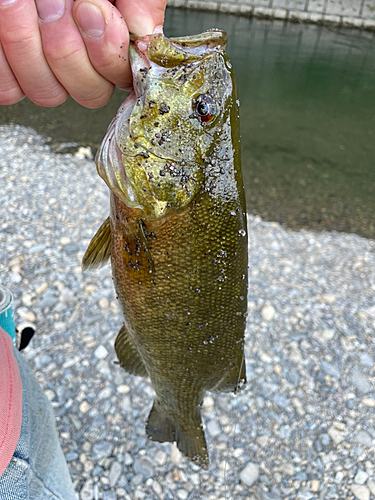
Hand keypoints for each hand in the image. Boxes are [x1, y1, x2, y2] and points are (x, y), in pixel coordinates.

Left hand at [0, 0, 166, 107]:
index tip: (92, 8)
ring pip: (47, 93)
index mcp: (111, 39)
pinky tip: (8, 15)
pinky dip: (4, 55)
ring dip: (31, 43)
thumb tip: (146, 33)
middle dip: (68, 47)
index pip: (121, 77)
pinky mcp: (9, 68)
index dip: (107, 53)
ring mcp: (43, 68)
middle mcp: (82, 59)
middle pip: (88, 92)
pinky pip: (8, 89)